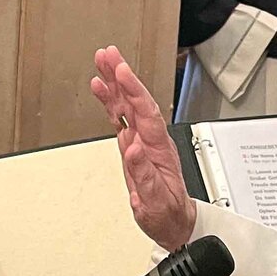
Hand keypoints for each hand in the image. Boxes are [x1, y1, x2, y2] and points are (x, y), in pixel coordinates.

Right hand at [91, 47, 195, 251]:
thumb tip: (132, 148)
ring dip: (115, 83)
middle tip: (107, 54)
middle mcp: (152, 140)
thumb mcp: (156, 200)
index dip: (133, 89)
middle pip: (136, 100)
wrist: (174, 221)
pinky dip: (111, 101)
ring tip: (101, 62)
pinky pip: (121, 117)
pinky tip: (101, 89)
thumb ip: (144, 174)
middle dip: (122, 76)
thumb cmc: (168, 213)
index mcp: (159, 149)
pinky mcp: (134, 145)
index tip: (121, 70)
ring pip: (127, 105)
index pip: (146, 111)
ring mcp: (143, 140)